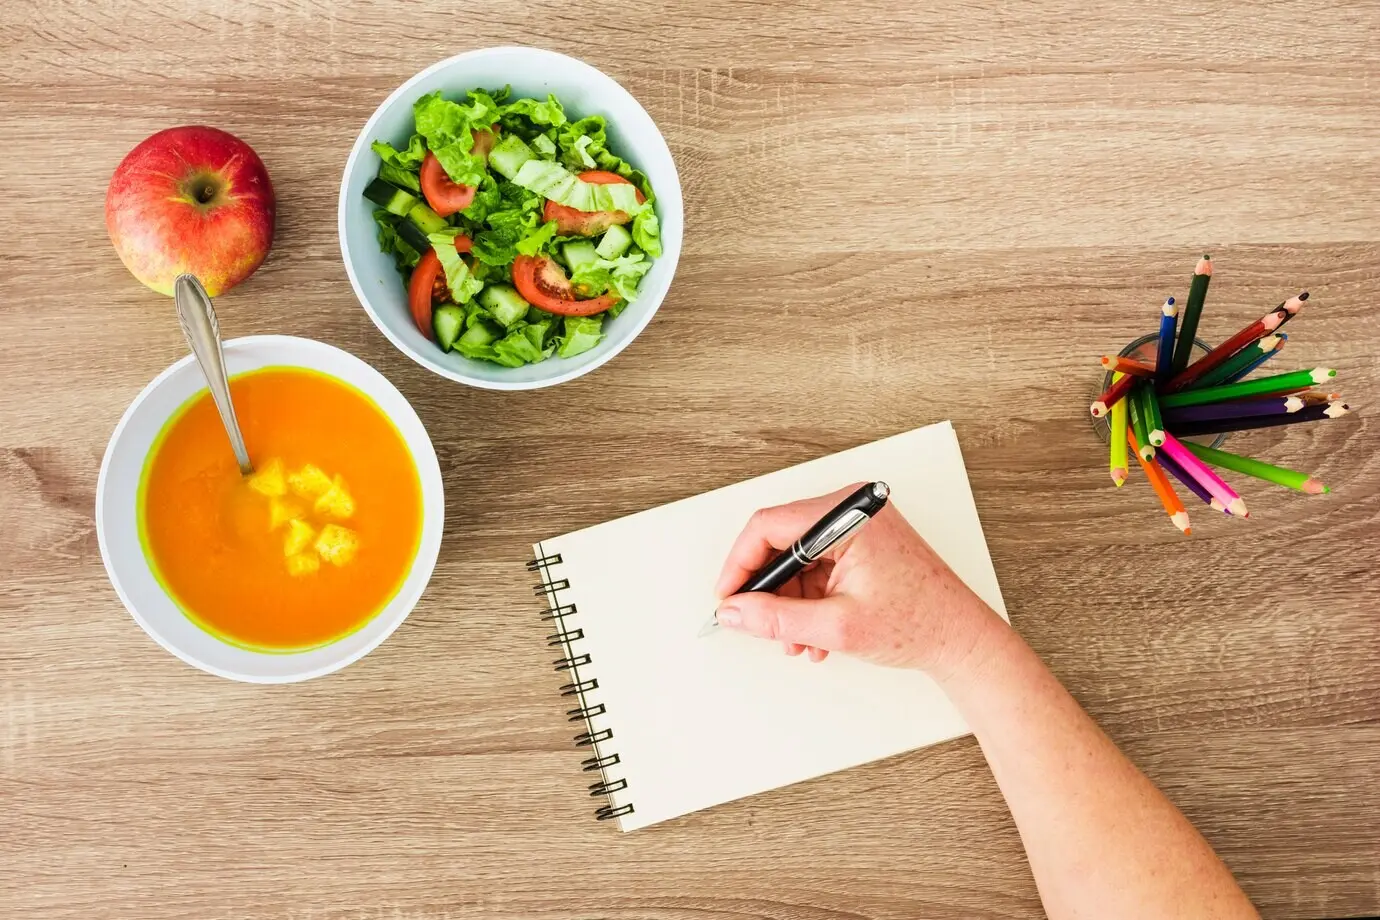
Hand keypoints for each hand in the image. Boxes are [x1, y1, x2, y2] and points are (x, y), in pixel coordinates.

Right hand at [713, 484, 1003, 677]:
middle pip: (782, 542)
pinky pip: (819, 566)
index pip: (770, 526)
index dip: (740, 564)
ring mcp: (860, 526)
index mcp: (850, 515)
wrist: (961, 640)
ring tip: (796, 639)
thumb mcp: (836, 626)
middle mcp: (855, 510)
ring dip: (790, 603)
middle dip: (770, 590)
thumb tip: (735, 612)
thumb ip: (776, 619)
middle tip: (758, 622)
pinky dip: (809, 599)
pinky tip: (814, 631)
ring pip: (799, 559)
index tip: (728, 596)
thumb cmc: (921, 623)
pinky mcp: (864, 544)